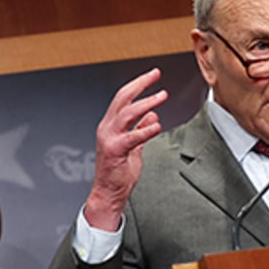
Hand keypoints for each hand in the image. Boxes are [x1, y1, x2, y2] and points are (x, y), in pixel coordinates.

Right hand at [82, 70, 168, 231]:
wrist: (108, 194)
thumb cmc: (118, 173)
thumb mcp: (134, 147)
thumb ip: (141, 130)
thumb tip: (152, 116)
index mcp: (111, 125)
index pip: (123, 98)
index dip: (138, 84)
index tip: (152, 75)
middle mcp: (107, 128)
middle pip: (122, 98)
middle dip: (140, 84)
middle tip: (156, 74)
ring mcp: (109, 139)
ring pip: (126, 113)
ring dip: (146, 102)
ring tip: (162, 96)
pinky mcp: (115, 151)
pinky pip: (132, 136)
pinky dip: (145, 129)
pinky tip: (157, 125)